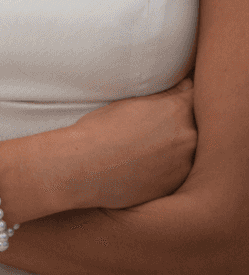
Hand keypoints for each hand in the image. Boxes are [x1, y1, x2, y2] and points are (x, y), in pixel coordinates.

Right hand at [62, 77, 196, 210]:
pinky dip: (165, 168)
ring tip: (142, 149)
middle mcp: (189, 136)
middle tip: (149, 128)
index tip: (167, 99)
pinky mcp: (176, 185)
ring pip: (187, 149)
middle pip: (193, 123)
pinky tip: (141, 166)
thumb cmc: (97, 132)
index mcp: (177, 109)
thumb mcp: (128, 103)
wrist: (82, 168)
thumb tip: (180, 89)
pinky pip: (177, 171)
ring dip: (173, 148)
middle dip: (176, 123)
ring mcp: (185, 163)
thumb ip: (161, 97)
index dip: (179, 95)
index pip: (193, 93)